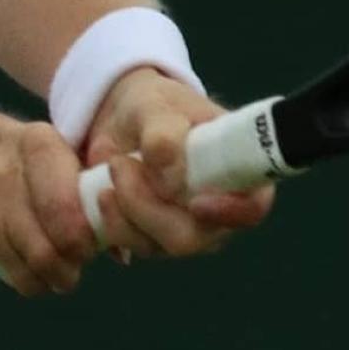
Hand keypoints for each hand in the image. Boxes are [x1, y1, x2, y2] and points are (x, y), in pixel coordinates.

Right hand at [0, 107, 96, 296]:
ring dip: (57, 274)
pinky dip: (30, 281)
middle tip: (72, 252)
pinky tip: (21, 263)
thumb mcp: (32, 157)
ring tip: (51, 264)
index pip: (89, 198)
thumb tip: (121, 253)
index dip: (100, 228)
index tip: (95, 233)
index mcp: (45, 143)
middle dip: (78, 254)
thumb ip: (73, 192)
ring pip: (50, 259)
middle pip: (74, 233)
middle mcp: (24, 167)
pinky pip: (22, 274)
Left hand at [83, 67, 275, 260]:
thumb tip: (169, 180)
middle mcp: (217, 212)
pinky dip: (106, 218)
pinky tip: (99, 189)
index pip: (251, 206)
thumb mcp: (156, 104)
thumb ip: (164, 135)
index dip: (230, 211)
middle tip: (120, 163)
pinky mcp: (148, 238)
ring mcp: (183, 229)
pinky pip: (126, 245)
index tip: (196, 203)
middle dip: (146, 203)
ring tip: (111, 164)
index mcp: (237, 174)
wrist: (118, 115)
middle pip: (193, 237)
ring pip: (155, 245)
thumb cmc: (152, 106)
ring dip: (122, 206)